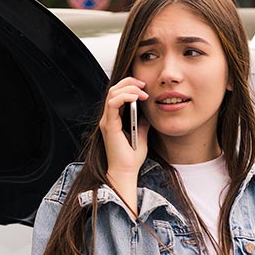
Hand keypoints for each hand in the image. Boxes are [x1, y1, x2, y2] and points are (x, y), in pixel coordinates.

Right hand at [99, 77, 149, 210]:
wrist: (126, 171)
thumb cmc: (132, 157)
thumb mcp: (141, 133)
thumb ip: (142, 121)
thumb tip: (148, 110)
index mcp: (114, 118)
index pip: (117, 93)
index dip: (130, 85)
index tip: (145, 86)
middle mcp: (108, 118)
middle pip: (113, 89)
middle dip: (129, 82)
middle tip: (144, 84)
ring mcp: (107, 121)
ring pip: (112, 93)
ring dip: (129, 88)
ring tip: (142, 92)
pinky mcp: (109, 126)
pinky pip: (113, 104)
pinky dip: (124, 97)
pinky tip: (136, 97)